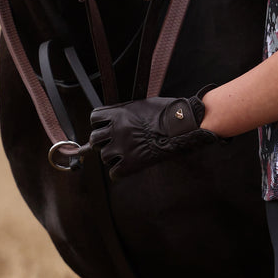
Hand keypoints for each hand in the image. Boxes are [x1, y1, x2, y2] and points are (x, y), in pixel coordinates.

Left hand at [88, 93, 218, 181]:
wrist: (182, 123)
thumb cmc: (168, 112)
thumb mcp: (143, 104)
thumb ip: (126, 111)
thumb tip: (117, 117)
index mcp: (118, 113)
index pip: (94, 118)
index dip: (99, 123)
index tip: (105, 127)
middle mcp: (116, 129)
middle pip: (94, 139)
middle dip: (101, 142)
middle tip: (112, 143)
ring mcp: (123, 147)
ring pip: (104, 157)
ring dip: (112, 156)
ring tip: (124, 154)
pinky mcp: (131, 163)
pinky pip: (114, 173)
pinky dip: (119, 172)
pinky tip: (127, 167)